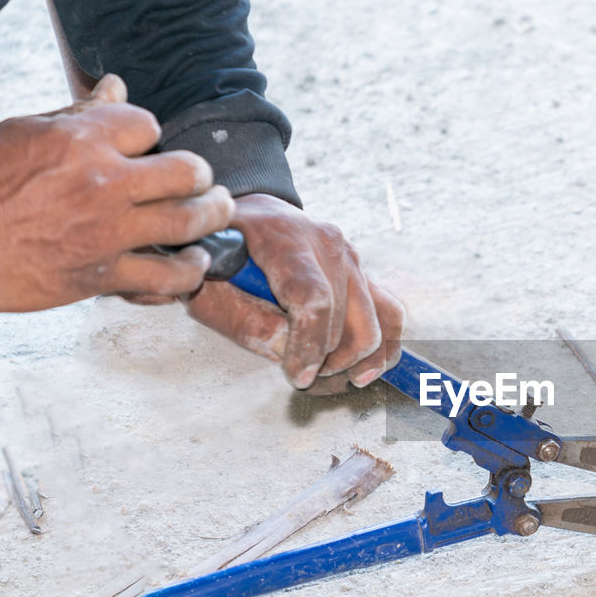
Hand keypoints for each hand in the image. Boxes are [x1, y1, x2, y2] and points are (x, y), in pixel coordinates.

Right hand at [0, 74, 231, 311]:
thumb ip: (79, 113)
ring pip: (188, 222)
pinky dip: (187, 273)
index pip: (147, 124)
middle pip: (187, 172)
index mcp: (83, 141)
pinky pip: (165, 278)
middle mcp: (105, 183)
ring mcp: (110, 231)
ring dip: (213, 216)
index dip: (150, 134)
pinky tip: (194, 265)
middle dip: (201, 175)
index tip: (147, 147)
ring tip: (220, 211)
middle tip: (204, 180)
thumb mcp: (26, 131)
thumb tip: (116, 86)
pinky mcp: (105, 274)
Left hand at [181, 194, 404, 393]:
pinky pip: (390, 315)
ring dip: (353, 361)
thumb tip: (288, 349)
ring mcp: (352, 257)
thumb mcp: (206, 286)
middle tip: (299, 376)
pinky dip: (383, 349)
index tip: (299, 377)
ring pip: (374, 323)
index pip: (313, 298)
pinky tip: (362, 370)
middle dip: (325, 361)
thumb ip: (241, 319)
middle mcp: (328, 243)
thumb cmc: (222, 257)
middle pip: (345, 320)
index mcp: (283, 237)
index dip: (310, 345)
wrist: (252, 219)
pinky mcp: (365, 273)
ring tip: (324, 373)